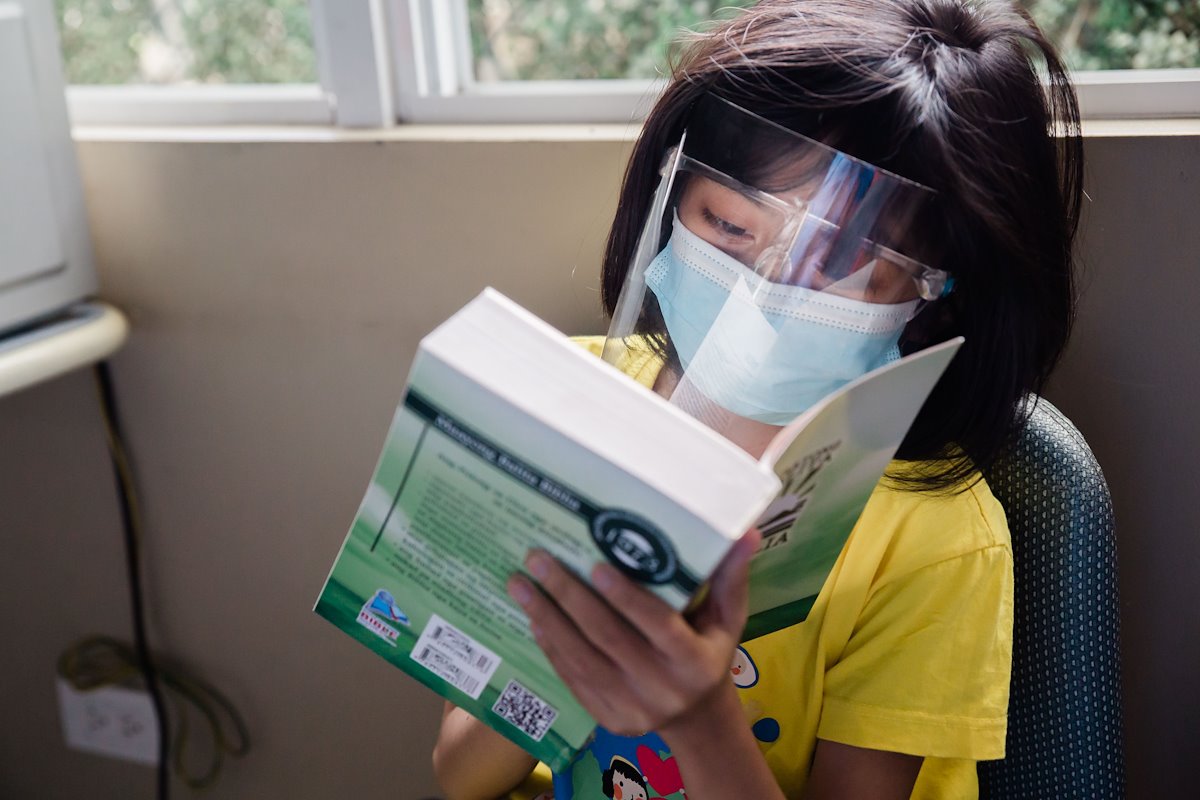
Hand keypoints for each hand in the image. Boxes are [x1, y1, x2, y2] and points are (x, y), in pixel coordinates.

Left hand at [506, 528, 760, 736]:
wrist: (696, 717)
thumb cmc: (709, 650)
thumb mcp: (727, 618)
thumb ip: (729, 577)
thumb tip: (745, 532)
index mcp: (694, 660)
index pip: (656, 624)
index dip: (625, 596)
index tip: (594, 564)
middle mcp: (662, 688)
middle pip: (607, 637)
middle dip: (568, 596)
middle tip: (538, 558)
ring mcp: (631, 707)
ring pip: (581, 658)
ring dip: (547, 617)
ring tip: (520, 583)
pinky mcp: (606, 718)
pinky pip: (572, 678)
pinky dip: (550, 645)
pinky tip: (533, 617)